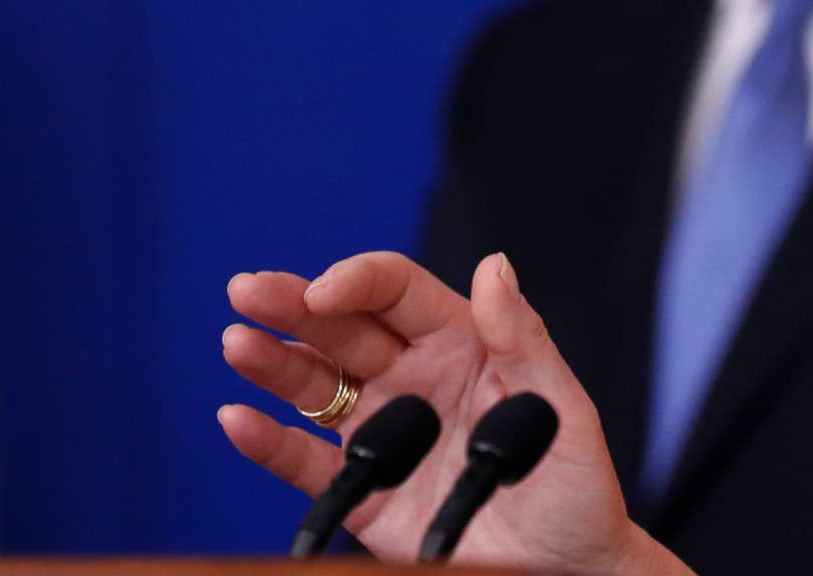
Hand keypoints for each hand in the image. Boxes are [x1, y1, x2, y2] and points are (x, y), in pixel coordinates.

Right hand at [220, 250, 684, 572]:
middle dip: (292, 304)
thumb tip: (493, 266)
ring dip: (272, 362)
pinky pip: (307, 461)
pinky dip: (269, 442)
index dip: (356, 281)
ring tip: (235, 344)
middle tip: (246, 291)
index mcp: (462, 342)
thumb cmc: (577, 484)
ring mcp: (385, 432)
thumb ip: (523, 338)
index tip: (322, 291)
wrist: (567, 569)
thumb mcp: (562, 404)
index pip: (396, 292)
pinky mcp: (366, 491)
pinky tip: (237, 420)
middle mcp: (414, 377)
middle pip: (342, 327)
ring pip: (315, 385)